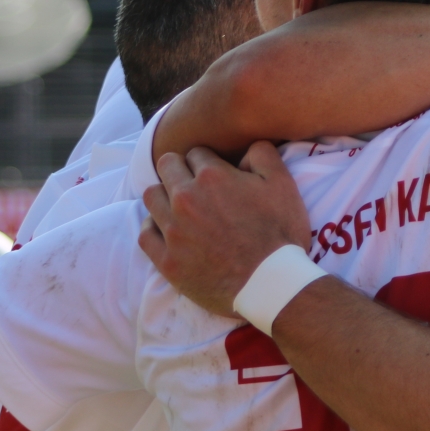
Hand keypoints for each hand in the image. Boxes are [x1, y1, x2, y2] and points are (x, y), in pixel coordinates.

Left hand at [139, 144, 311, 316]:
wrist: (271, 284)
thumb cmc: (280, 234)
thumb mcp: (284, 185)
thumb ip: (262, 154)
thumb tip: (247, 146)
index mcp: (211, 176)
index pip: (197, 153)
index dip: (209, 161)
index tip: (218, 174)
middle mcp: (185, 198)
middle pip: (167, 166)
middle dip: (181, 169)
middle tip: (197, 185)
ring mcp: (172, 230)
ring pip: (151, 196)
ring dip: (165, 195)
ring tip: (181, 206)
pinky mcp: (166, 259)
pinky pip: (145, 233)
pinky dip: (155, 227)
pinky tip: (170, 230)